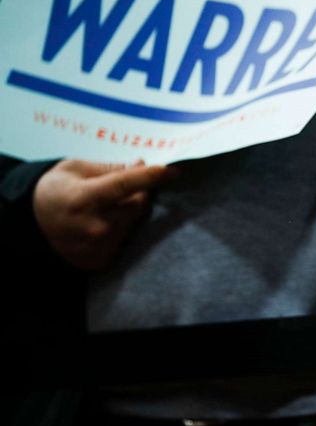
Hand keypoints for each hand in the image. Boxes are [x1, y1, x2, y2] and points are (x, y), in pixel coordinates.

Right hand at [32, 159, 175, 269]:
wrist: (32, 225)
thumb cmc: (56, 190)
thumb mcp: (75, 169)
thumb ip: (110, 168)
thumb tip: (142, 164)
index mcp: (83, 199)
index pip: (126, 185)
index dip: (151, 177)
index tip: (173, 170)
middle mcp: (93, 227)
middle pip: (139, 204)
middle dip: (139, 192)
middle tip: (127, 187)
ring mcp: (98, 247)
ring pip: (135, 222)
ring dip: (130, 211)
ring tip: (107, 207)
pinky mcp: (102, 260)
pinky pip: (127, 238)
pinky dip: (122, 228)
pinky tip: (104, 224)